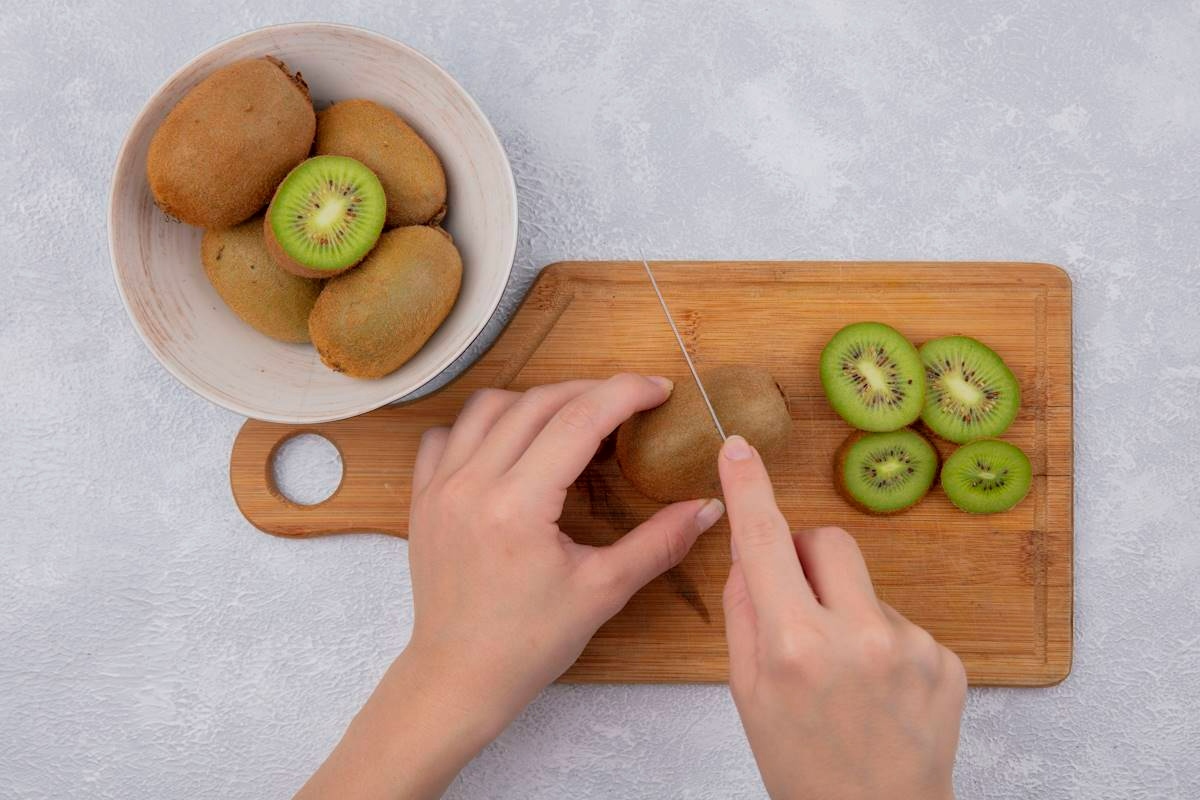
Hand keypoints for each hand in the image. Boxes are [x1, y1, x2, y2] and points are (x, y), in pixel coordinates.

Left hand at [296, 375, 724, 799]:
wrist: (459, 678)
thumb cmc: (529, 643)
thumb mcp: (602, 591)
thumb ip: (658, 542)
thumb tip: (706, 506)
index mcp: (518, 506)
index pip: (579, 420)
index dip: (625, 394)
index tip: (658, 390)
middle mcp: (472, 484)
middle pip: (537, 403)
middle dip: (589, 391)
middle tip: (628, 402)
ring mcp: (440, 488)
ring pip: (488, 407)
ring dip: (536, 400)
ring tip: (572, 416)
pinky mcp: (422, 499)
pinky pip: (446, 436)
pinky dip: (481, 425)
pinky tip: (510, 442)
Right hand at [718, 435, 966, 799]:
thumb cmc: (801, 768)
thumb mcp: (746, 694)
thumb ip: (743, 614)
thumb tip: (748, 554)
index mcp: (793, 646)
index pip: (764, 542)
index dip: (748, 488)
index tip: (738, 448)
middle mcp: (857, 638)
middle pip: (827, 542)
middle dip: (805, 558)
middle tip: (797, 605)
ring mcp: (911, 647)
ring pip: (864, 585)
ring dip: (846, 608)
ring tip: (846, 673)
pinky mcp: (947, 660)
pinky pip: (901, 620)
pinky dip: (883, 642)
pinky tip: (880, 691)